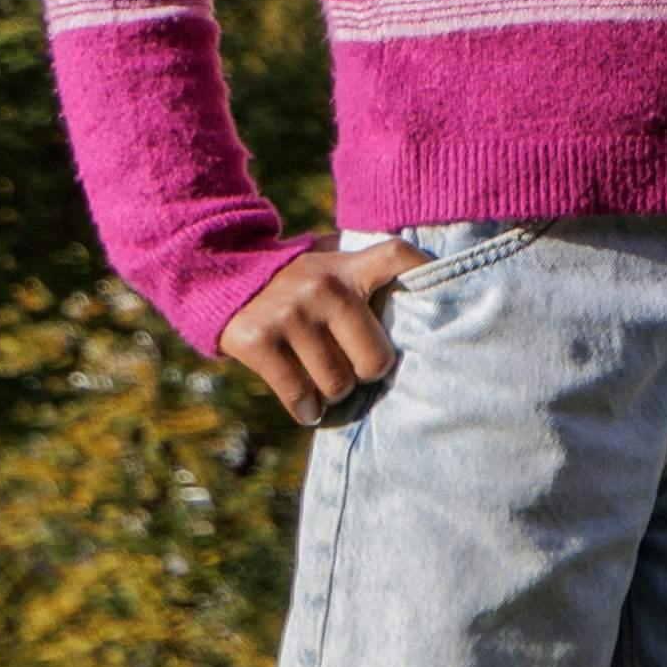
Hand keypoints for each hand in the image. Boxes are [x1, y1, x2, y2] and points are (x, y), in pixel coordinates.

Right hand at [217, 238, 417, 428]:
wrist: (224, 274)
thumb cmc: (298, 281)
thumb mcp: (330, 263)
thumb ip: (365, 277)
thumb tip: (419, 310)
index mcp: (346, 267)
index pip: (396, 256)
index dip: (424, 274)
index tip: (443, 300)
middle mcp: (321, 288)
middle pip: (375, 358)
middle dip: (367, 372)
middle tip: (356, 369)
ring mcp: (289, 314)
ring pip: (337, 384)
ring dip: (335, 394)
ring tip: (330, 385)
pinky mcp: (257, 341)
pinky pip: (299, 396)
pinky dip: (307, 410)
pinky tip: (309, 409)